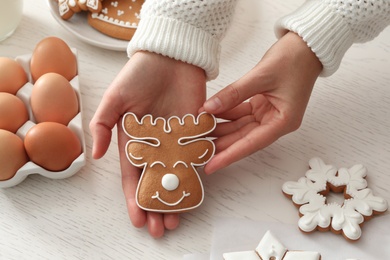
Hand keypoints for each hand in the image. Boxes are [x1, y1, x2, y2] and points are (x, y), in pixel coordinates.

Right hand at [89, 51, 206, 237]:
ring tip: (175, 221)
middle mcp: (154, 146)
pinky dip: (194, 179)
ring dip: (175, 200)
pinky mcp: (194, 134)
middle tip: (159, 229)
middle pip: (154, 183)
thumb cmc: (140, 74)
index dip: (134, 199)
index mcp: (133, 141)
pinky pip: (195, 160)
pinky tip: (194, 197)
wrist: (172, 57)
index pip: (132, 177)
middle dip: (155, 207)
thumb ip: (102, 125)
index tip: (138, 219)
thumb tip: (97, 155)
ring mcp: (175, 142)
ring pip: (175, 178)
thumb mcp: (114, 97)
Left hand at [201, 32, 322, 173]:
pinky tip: (209, 115)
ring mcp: (268, 114)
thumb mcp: (261, 76)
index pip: (250, 144)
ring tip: (198, 133)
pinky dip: (225, 114)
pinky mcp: (262, 104)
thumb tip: (208, 108)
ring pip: (239, 127)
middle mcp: (275, 122)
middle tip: (197, 151)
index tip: (210, 167)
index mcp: (283, 122)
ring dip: (220, 129)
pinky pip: (240, 113)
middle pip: (243, 138)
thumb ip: (233, 93)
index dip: (228, 156)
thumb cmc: (293, 59)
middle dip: (220, 144)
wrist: (306, 44)